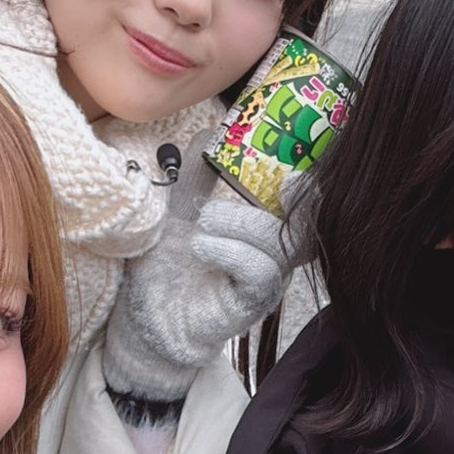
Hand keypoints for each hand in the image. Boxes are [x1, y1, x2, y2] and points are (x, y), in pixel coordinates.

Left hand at [101, 132, 300, 400]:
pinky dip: (232, 252)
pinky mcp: (249, 305)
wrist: (143, 320)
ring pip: (281, 244)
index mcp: (263, 229)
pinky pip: (258, 273)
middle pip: (307, 223)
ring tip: (205, 219)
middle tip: (271, 183)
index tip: (292, 168)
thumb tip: (209, 133)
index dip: (310, 185)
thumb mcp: (177, 213)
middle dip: (297, 199)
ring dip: (244, 222)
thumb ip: (195, 177)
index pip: (305, 203)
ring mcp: (265, 282)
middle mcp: (273, 255)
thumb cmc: (165, 270)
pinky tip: (202, 246)